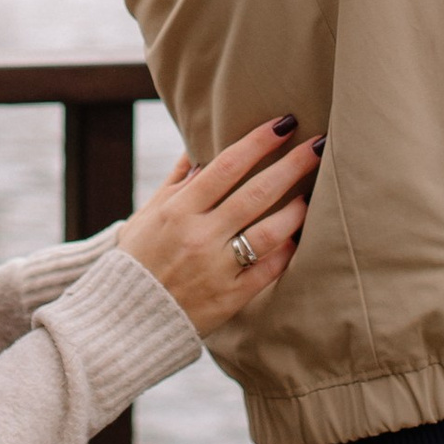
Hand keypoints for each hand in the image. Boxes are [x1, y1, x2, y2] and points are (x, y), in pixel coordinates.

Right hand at [113, 116, 320, 334]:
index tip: (285, 123)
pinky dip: (285, 252)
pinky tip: (299, 238)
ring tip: (313, 194)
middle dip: (292, 165)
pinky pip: (266, 271)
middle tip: (320, 144)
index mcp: (179, 209)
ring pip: (268, 232)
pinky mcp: (228, 299)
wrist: (124, 320)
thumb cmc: (137, 259)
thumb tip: (197, 145)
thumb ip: (177, 180)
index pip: (227, 165)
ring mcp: (216, 268)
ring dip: (296, 210)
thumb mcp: (148, 213)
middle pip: (256, 193)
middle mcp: (199, 235)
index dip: (259, 141)